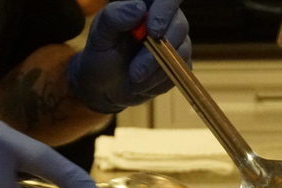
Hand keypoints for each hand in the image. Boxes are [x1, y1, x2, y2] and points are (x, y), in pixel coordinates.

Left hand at [67, 0, 191, 113]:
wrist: (105, 86)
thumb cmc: (102, 54)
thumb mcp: (100, 35)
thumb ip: (114, 17)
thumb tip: (139, 8)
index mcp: (148, 5)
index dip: (166, 9)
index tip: (153, 31)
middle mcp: (167, 20)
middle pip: (180, 25)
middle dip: (156, 52)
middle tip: (136, 71)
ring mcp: (176, 42)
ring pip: (181, 51)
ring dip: (155, 69)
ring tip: (134, 77)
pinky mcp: (180, 65)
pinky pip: (180, 71)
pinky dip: (159, 81)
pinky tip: (142, 83)